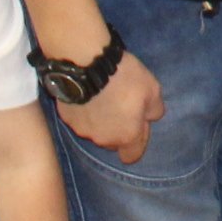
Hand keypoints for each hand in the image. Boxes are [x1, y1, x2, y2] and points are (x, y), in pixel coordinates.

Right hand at [54, 48, 165, 164]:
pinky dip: (84, 110)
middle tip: (120, 104)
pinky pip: (79, 118)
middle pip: (112, 142)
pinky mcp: (66, 117)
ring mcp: (81, 130)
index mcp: (126, 136)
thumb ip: (155, 110)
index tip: (138, 123)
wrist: (87, 64)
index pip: (131, 156)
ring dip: (100, 120)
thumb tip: (150, 117)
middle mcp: (102, 139)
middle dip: (118, 129)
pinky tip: (87, 92)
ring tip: (102, 96)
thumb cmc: (124, 79)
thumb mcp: (153, 89)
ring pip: (95, 130)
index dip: (137, 142)